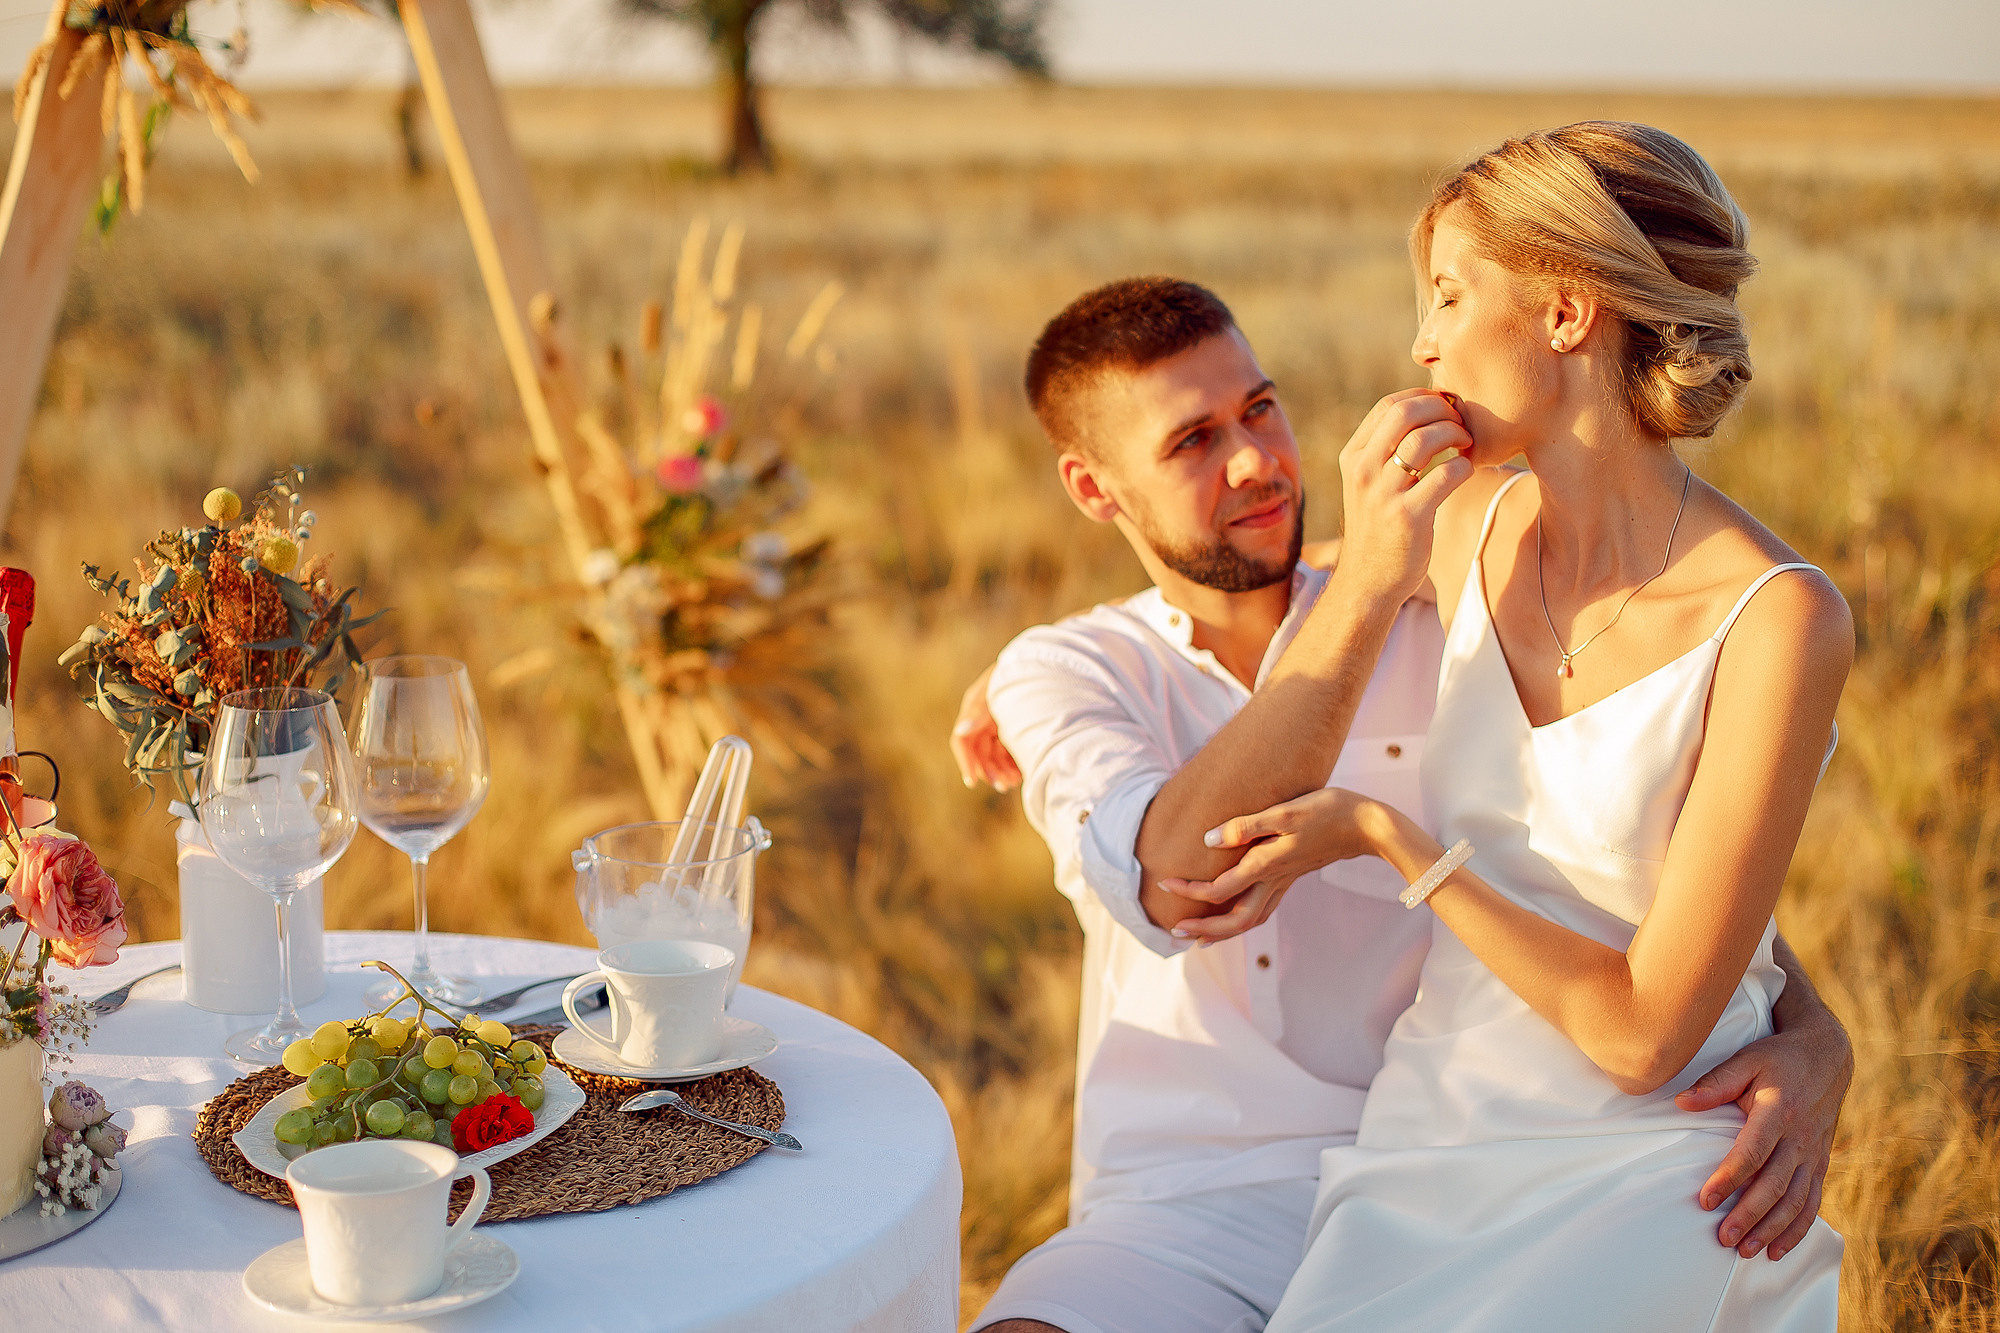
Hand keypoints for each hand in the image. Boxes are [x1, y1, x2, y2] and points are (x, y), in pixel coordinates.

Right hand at [949, 665, 1020, 791]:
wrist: (1043, 660)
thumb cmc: (1015, 674)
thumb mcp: (995, 691)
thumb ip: (978, 711)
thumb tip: (960, 731)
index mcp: (974, 710)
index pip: (962, 741)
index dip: (965, 762)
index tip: (972, 781)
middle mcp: (984, 719)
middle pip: (980, 753)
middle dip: (989, 771)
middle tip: (1002, 785)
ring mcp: (1000, 723)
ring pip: (995, 755)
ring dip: (1001, 771)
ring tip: (1014, 782)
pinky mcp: (1015, 727)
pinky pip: (1009, 751)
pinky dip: (1013, 764)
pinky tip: (1022, 774)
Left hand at [1157, 788, 1388, 942]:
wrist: (1368, 825)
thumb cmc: (1328, 811)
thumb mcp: (1285, 811)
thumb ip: (1246, 827)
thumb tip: (1209, 841)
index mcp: (1267, 865)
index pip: (1219, 889)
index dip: (1189, 890)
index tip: (1164, 882)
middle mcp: (1274, 880)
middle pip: (1235, 920)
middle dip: (1203, 928)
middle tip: (1173, 930)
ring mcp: (1285, 881)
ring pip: (1250, 919)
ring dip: (1222, 930)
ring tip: (1197, 935)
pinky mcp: (1293, 876)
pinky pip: (1263, 908)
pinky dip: (1243, 918)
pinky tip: (1235, 912)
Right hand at [1332, 389, 1473, 605]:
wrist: (1368, 581)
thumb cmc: (1378, 526)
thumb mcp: (1368, 483)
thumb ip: (1386, 450)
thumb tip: (1427, 412)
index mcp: (1353, 457)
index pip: (1389, 405)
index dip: (1424, 398)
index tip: (1445, 409)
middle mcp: (1363, 471)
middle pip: (1405, 413)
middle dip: (1442, 410)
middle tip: (1460, 423)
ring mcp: (1384, 494)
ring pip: (1425, 440)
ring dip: (1455, 434)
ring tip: (1466, 445)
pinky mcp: (1408, 517)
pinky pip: (1445, 475)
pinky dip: (1463, 467)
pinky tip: (1465, 472)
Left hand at [1676, 1018, 1852, 1259]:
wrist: (1827, 1057)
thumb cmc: (1777, 1059)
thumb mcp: (1746, 1060)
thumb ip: (1714, 1083)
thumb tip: (1681, 1102)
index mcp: (1778, 1111)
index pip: (1752, 1152)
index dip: (1729, 1178)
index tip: (1705, 1200)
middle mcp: (1799, 1138)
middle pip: (1774, 1185)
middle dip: (1749, 1216)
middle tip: (1723, 1239)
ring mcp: (1813, 1154)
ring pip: (1795, 1201)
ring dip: (1772, 1230)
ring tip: (1746, 1251)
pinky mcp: (1820, 1164)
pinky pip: (1812, 1203)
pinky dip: (1797, 1230)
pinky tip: (1778, 1250)